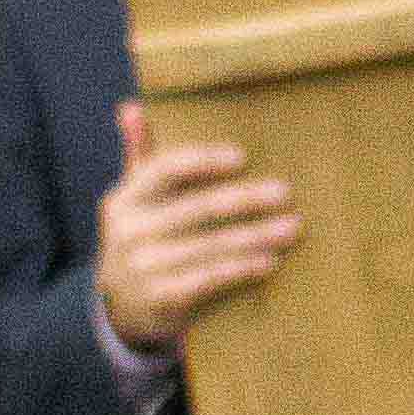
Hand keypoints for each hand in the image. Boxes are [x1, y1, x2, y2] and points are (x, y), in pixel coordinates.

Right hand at [95, 100, 300, 351]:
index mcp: (125, 198)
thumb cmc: (142, 238)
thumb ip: (139, 155)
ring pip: (210, 246)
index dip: (203, 161)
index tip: (242, 157)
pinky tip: (270, 262)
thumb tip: (130, 107)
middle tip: (286, 193)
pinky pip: (207, 280)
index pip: (165, 170)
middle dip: (246, 199)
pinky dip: (241, 270)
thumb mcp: (134, 199)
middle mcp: (130, 231)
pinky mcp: (160, 300)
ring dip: (256, 236)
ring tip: (292, 228)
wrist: (121, 307)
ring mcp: (143, 267)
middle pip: (197, 208)